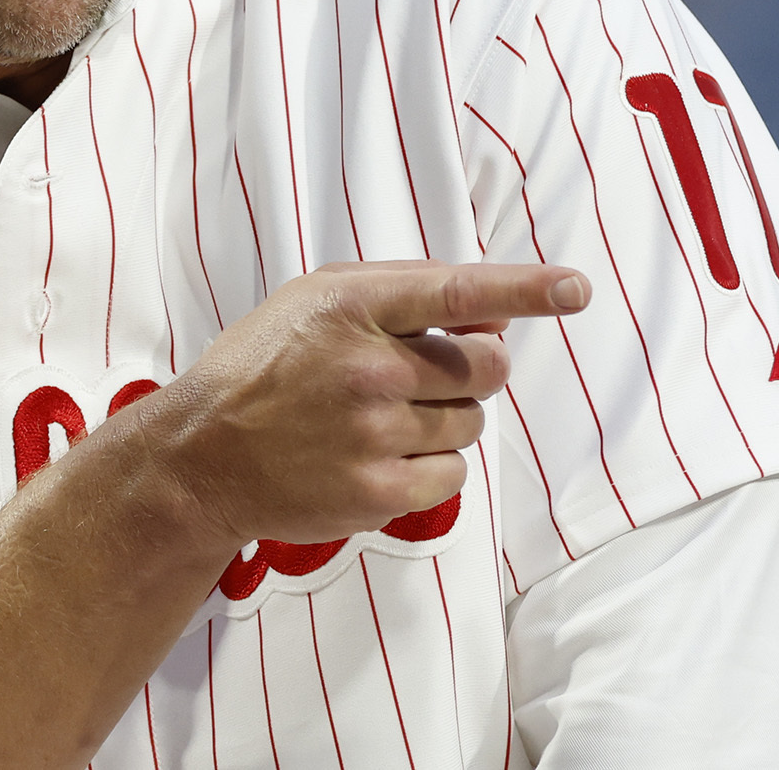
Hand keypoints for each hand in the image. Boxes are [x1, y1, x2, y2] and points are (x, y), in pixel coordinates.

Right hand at [128, 261, 590, 548]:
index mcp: (352, 306)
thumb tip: (493, 319)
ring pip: (470, 424)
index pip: (458, 290)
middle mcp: (368, 368)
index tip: (575, 289)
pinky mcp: (377, 490)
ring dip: (445, 420)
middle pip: (484, 369)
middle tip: (432, 377)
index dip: (525, 289)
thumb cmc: (262, 368)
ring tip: (383, 420)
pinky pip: (452, 475)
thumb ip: (400, 296)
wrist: (203, 456)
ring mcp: (374, 433)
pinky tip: (382, 456)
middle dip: (476, 371)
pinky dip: (432, 467)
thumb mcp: (314, 300)